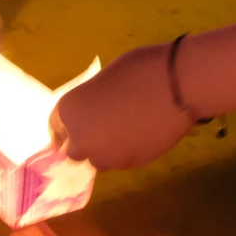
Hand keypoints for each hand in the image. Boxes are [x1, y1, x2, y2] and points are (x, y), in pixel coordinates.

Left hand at [51, 44, 194, 169]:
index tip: (79, 118)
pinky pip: (122, 159)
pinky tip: (141, 132)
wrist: (179, 85)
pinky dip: (127, 150)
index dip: (66, 124)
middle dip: (85, 139)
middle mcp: (82, 142)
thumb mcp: (104, 78)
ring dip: (106, 147)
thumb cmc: (139, 69)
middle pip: (74, 150)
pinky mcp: (132, 166)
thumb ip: (91, 103)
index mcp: (69, 113)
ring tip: (125, 126)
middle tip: (102, 123)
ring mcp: (107, 158)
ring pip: (99, 158)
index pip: (55, 127)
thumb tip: (93, 114)